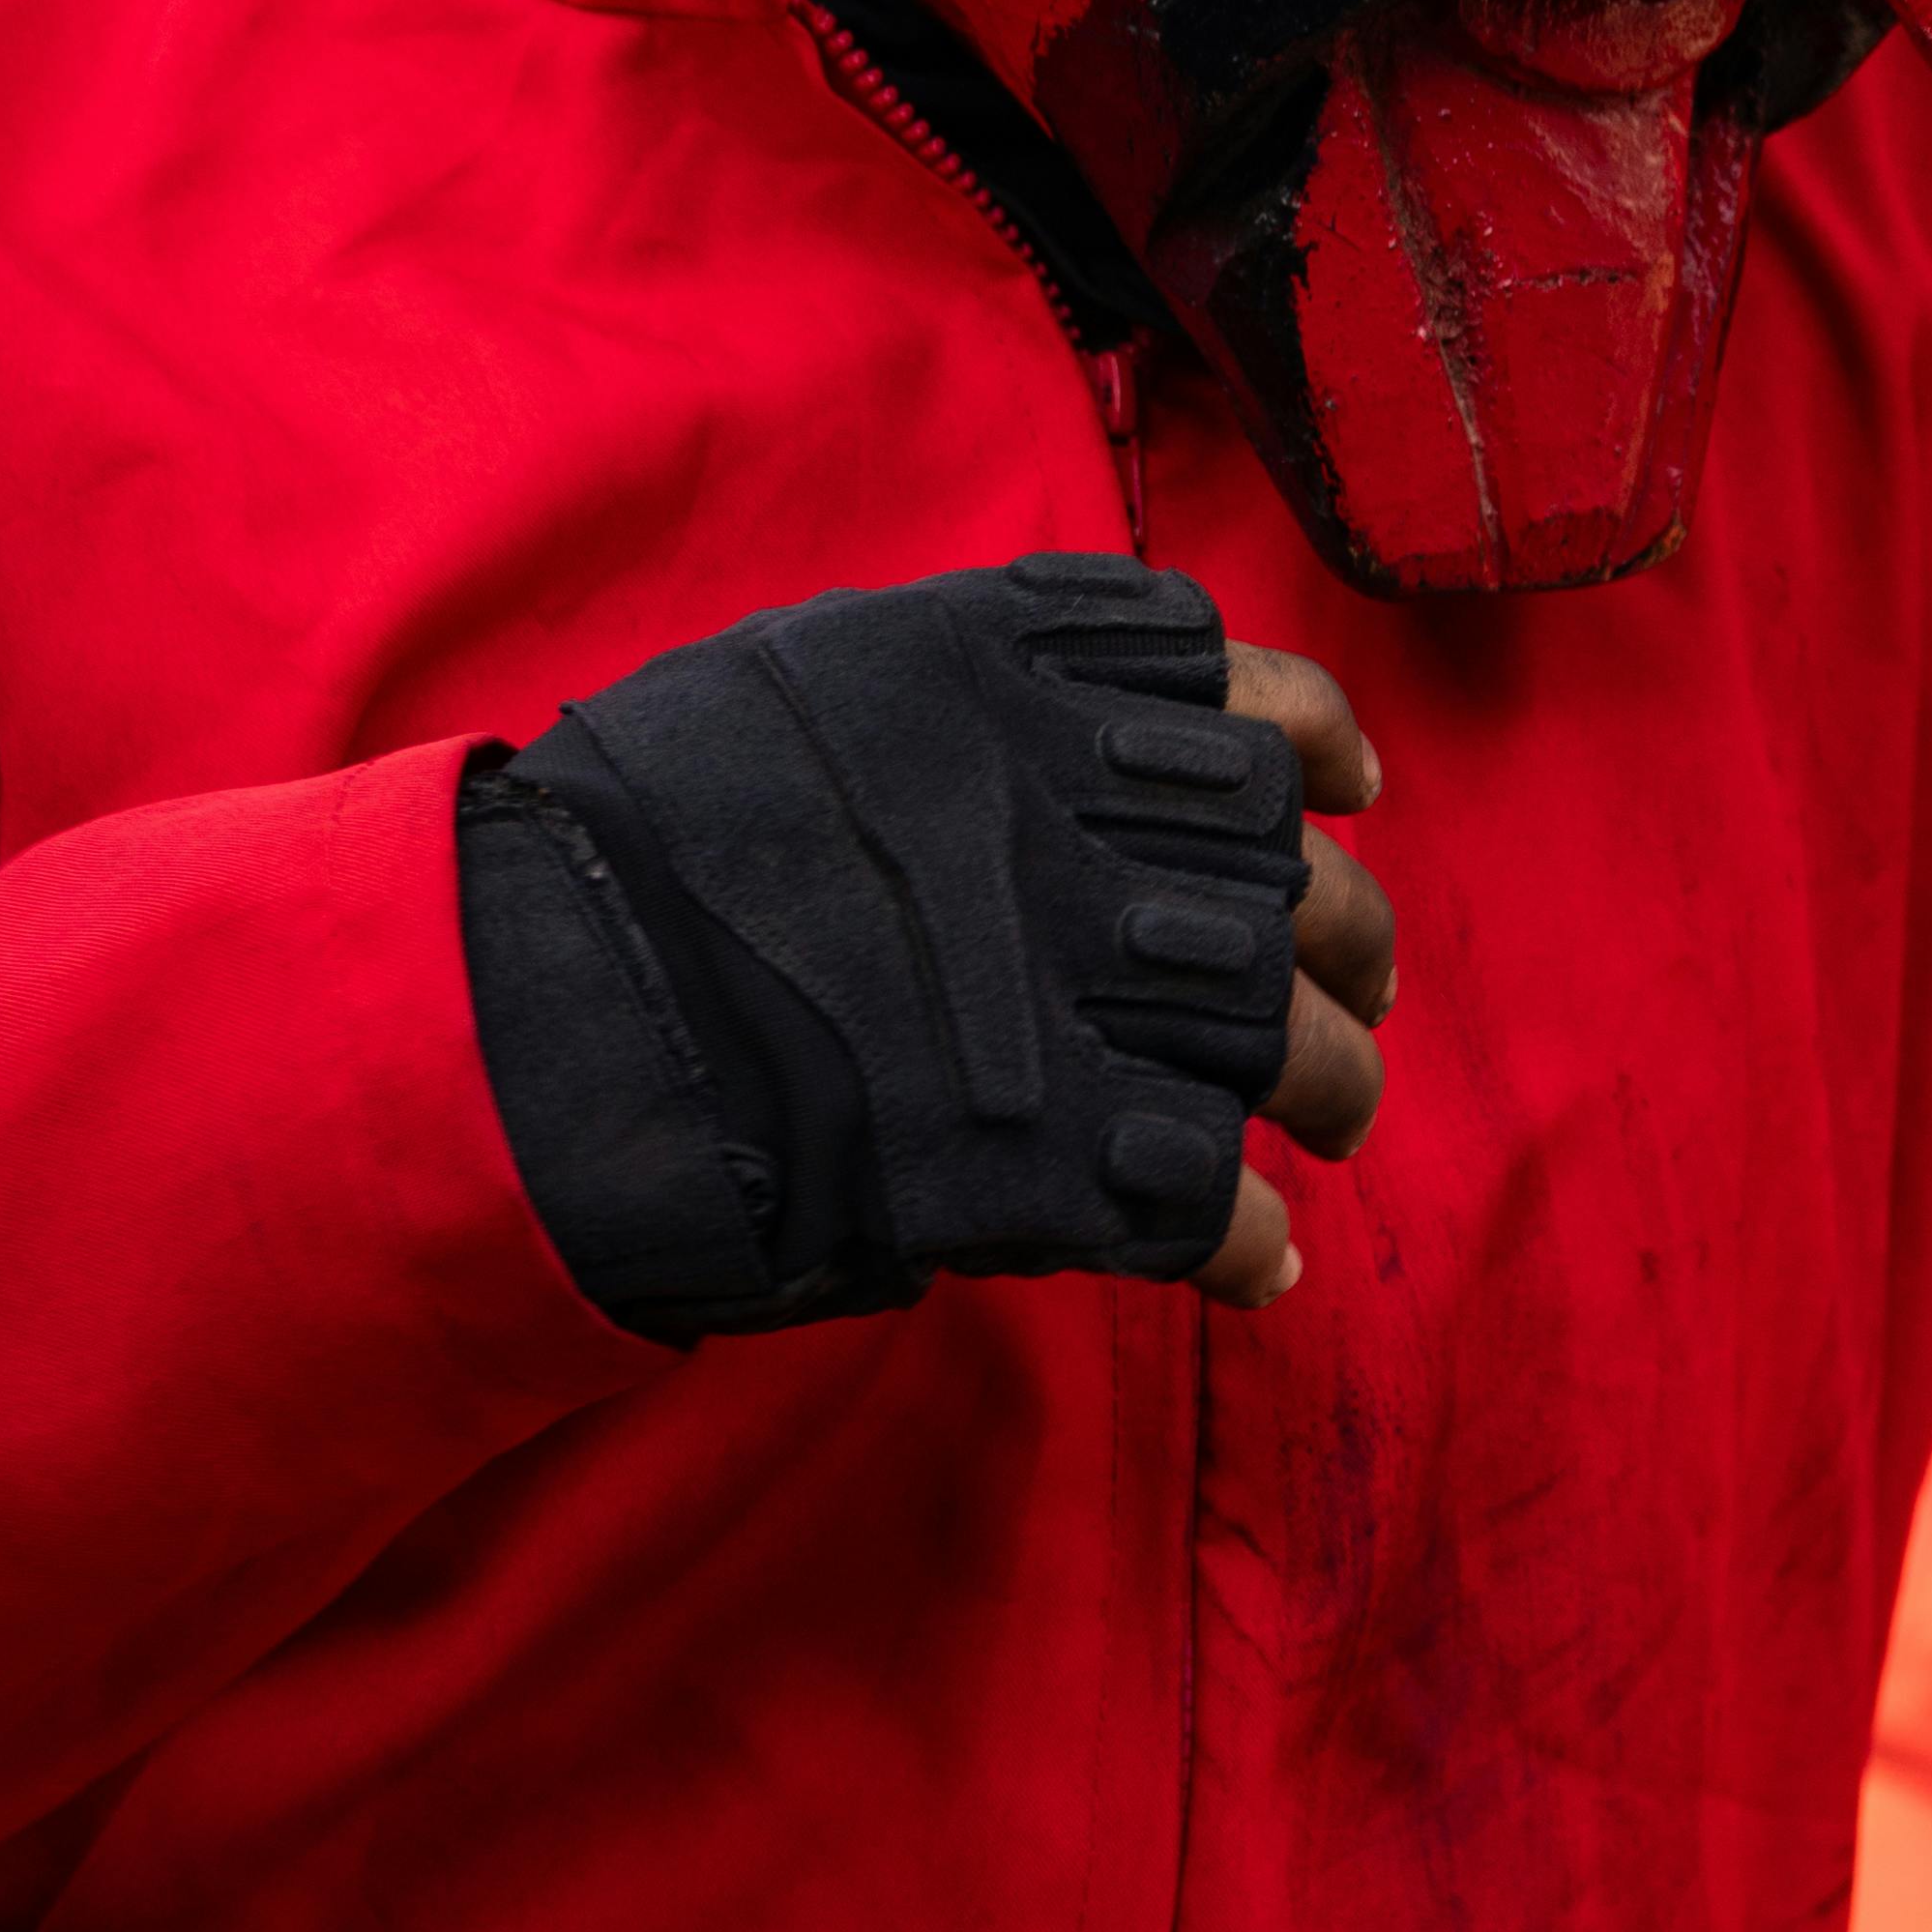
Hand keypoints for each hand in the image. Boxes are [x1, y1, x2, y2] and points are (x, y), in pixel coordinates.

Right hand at [460, 556, 1397, 1334]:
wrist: (570, 993)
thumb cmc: (657, 819)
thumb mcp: (824, 668)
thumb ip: (966, 675)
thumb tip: (1061, 705)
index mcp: (1033, 691)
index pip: (1244, 703)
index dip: (1313, 743)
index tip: (1348, 785)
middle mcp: (1085, 821)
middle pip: (1289, 875)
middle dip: (1348, 936)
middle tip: (1361, 988)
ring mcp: (1080, 986)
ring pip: (1280, 1032)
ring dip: (1335, 1081)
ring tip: (1342, 1120)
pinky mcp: (1054, 1150)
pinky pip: (1205, 1197)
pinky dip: (1246, 1237)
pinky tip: (1257, 1263)